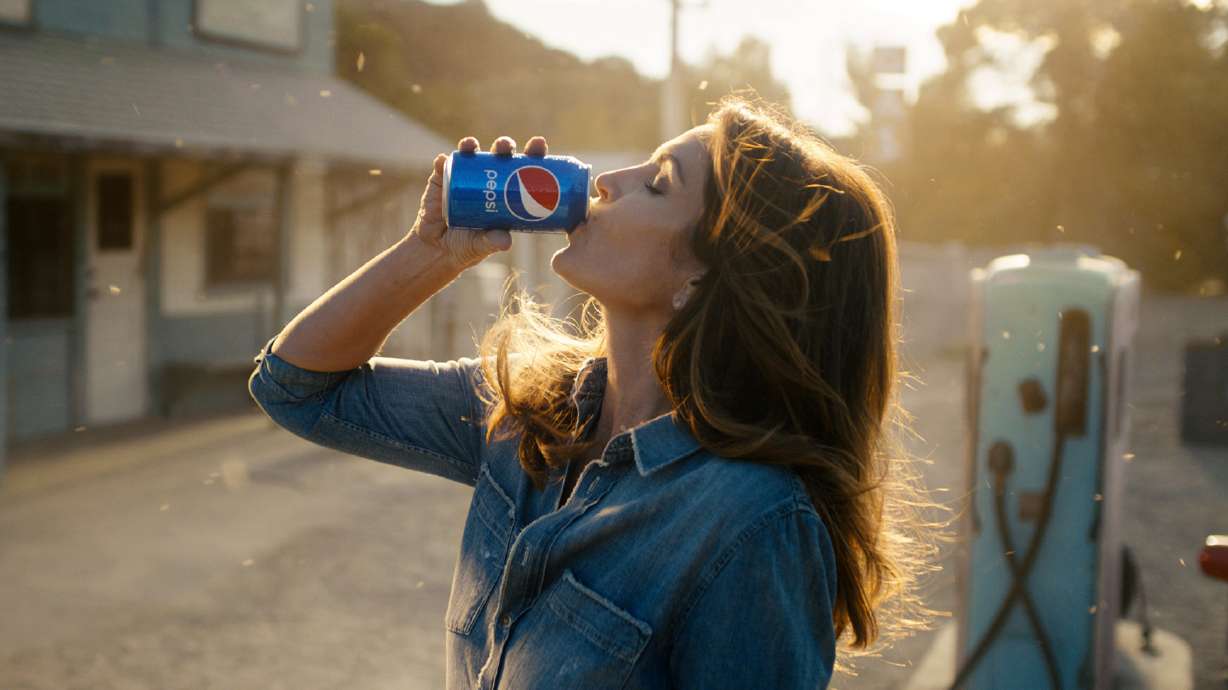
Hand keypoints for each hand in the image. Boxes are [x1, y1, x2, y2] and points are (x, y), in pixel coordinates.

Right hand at [408, 135, 549, 270]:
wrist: (437, 250)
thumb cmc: (468, 246)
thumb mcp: (482, 245)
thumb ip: (492, 242)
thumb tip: (505, 241)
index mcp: (505, 192)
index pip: (523, 169)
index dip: (532, 155)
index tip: (538, 145)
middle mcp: (486, 179)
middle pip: (498, 156)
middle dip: (504, 146)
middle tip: (506, 147)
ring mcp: (463, 177)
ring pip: (470, 155)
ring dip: (471, 146)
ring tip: (471, 146)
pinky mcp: (441, 180)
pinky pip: (442, 167)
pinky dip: (442, 162)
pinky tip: (443, 160)